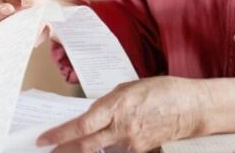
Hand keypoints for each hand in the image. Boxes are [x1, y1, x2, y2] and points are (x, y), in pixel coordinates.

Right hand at [0, 0, 59, 46]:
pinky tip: (42, 29)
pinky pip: (25, 44)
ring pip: (10, 38)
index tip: (10, 9)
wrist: (47, 8)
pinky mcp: (23, 42)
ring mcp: (9, 34)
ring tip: (35, 24)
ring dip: (22, 32)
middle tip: (21, 20)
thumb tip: (29, 7)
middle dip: (8, 24)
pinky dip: (33, 37)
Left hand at [36, 77, 207, 152]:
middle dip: (63, 149)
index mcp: (117, 106)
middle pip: (85, 145)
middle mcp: (122, 127)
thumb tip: (90, 114)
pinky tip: (102, 144)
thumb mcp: (129, 88)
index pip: (81, 126)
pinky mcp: (139, 151)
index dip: (60, 135)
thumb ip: (108, 103)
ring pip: (99, 151)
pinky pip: (115, 151)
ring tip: (69, 148)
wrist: (190, 108)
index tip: (44, 139)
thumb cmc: (161, 91)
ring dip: (83, 150)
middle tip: (48, 151)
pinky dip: (105, 149)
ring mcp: (131, 143)